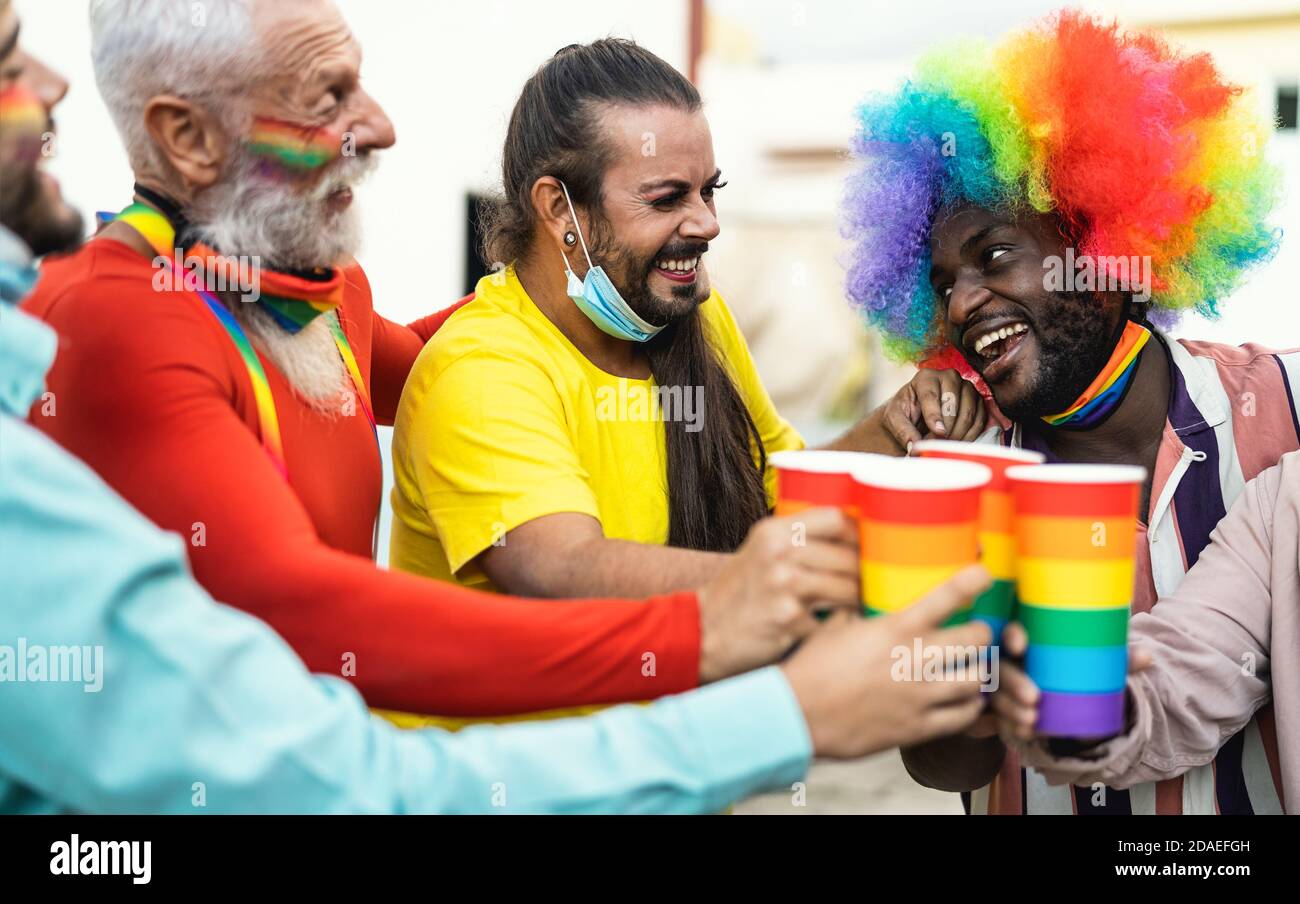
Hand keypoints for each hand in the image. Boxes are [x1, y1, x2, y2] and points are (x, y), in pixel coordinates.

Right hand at [696, 508, 859, 682]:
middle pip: (847, 556)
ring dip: (854, 602)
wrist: (701, 630)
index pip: (835, 518)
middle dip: (863, 575)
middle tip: (868, 586)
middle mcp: (778, 553)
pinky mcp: (789, 619)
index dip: (858, 533)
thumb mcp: (759, 552)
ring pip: (847, 589)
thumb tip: (851, 539)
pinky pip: (832, 621)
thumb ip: (796, 541)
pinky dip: (834, 628)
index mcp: (773, 532)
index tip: (867, 547)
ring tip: (852, 608)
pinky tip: (827, 630)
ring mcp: (783, 585)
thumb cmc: (736, 593)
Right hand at [781, 565, 993, 757]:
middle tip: (977, 634)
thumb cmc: (812, 668)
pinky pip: (963, 716)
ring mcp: (919, 696)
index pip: (944, 598)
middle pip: (975, 640)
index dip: (970, 582)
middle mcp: (914, 660)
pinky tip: (963, 701)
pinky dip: (970, 706)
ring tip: (972, 668)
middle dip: (981, 634)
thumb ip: (862, 615)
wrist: (797, 715)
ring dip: (978, 671)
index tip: (983, 574)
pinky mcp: (917, 727)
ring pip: (976, 679)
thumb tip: (865, 601)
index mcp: (894, 629)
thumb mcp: (837, 628)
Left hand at [880, 368, 986, 450]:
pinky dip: (970, 435)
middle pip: (953, 403)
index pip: (931, 396)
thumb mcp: (895, 420)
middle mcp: (949, 377)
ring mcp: (967, 387)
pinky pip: (980, 420)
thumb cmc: (905, 413)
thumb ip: (903, 432)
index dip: (935, 416)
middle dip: (946, 428)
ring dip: (958, 434)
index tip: (938, 432)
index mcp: (925, 377)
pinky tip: (957, 444)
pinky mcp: (978, 401)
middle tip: (938, 444)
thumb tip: (914, 447)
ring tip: (945, 445)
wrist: (918, 413)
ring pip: (969, 413)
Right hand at [990, 622, 1152, 741]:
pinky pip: (997, 716)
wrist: (1068, 694)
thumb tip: (1148, 657)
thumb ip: (1118, 658)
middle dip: (1013, 682)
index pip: (1010, 630)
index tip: (1022, 646)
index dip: (1011, 635)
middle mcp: (1008, 661)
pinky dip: (1009, 725)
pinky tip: (1023, 732)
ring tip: (1031, 721)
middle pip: (1000, 667)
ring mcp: (1002, 686)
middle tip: (1033, 697)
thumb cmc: (1077, 668)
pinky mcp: (1003, 708)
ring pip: (996, 694)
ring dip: (1009, 708)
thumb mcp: (1096, 662)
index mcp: (1027, 640)